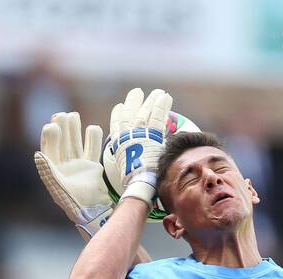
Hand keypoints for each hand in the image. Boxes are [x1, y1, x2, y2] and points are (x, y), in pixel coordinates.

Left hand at [33, 111, 113, 240]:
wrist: (93, 212)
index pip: (49, 149)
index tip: (52, 126)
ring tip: (73, 115)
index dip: (50, 137)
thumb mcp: (57, 187)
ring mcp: (79, 165)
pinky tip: (92, 128)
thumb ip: (47, 171)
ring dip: (74, 129)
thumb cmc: (72, 202)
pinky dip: (93, 138)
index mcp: (52, 171)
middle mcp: (64, 166)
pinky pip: (92, 148)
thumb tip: (37, 154)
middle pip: (62, 143)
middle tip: (62, 115)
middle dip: (62, 129)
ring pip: (75, 143)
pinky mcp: (92, 167)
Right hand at [106, 87, 172, 205]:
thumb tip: (137, 162)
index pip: (117, 125)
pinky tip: (165, 96)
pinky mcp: (152, 134)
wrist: (140, 183)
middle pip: (129, 113)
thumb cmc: (135, 181)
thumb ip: (131, 159)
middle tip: (136, 92)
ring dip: (151, 100)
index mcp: (119, 144)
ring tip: (158, 91)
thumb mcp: (127, 168)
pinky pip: (158, 117)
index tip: (119, 107)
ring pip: (145, 112)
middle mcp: (127, 135)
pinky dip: (162, 106)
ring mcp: (139, 133)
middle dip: (133, 102)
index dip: (118, 115)